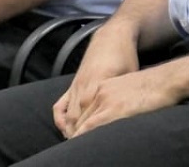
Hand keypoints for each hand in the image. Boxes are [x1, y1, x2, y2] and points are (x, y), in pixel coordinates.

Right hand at [53, 23, 140, 137]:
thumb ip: (123, 95)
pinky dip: (59, 118)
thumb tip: (129, 113)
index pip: (89, 119)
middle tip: (82, 150)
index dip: (88, 134)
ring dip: (70, 131)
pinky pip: (59, 104)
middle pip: (77, 120)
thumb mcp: (128, 75)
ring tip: (75, 144)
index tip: (91, 146)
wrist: (112, 36)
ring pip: (68, 115)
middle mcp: (84, 88)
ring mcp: (76, 86)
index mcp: (97, 87)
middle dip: (78, 137)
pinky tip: (63, 128)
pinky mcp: (73, 83)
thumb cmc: (125, 56)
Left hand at [62, 66, 182, 137]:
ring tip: (74, 150)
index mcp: (102, 87)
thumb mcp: (128, 89)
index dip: (79, 126)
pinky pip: (93, 125)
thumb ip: (117, 100)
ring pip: (84, 123)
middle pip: (80, 117)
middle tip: (72, 147)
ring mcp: (106, 100)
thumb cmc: (153, 87)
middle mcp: (100, 92)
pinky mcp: (115, 109)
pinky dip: (85, 135)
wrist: (166, 80)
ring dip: (78, 137)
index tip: (77, 136)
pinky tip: (82, 145)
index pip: (83, 110)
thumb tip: (116, 116)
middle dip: (76, 133)